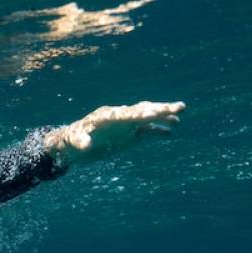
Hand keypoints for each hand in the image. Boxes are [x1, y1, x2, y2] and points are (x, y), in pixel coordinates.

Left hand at [44, 101, 185, 164]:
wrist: (72, 146)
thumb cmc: (71, 140)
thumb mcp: (74, 142)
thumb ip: (81, 141)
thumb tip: (87, 145)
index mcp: (106, 116)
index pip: (126, 113)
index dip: (139, 113)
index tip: (154, 113)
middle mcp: (119, 118)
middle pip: (142, 111)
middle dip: (160, 109)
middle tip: (180, 107)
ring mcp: (126, 126)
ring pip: (147, 118)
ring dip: (163, 116)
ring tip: (180, 114)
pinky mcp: (129, 135)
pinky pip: (146, 132)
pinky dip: (157, 131)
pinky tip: (170, 132)